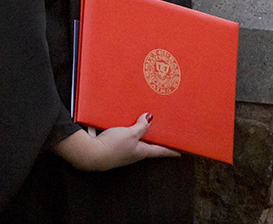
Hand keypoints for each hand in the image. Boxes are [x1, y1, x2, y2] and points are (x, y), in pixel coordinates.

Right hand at [53, 113, 180, 170]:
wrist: (90, 154)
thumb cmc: (112, 146)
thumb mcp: (130, 134)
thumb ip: (140, 126)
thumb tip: (149, 118)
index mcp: (142, 151)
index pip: (160, 151)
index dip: (171, 150)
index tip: (182, 151)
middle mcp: (134, 153)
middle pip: (150, 146)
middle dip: (157, 140)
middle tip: (166, 135)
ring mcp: (124, 151)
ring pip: (137, 142)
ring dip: (142, 135)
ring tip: (147, 125)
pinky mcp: (114, 147)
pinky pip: (125, 139)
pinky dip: (130, 132)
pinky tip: (126, 125)